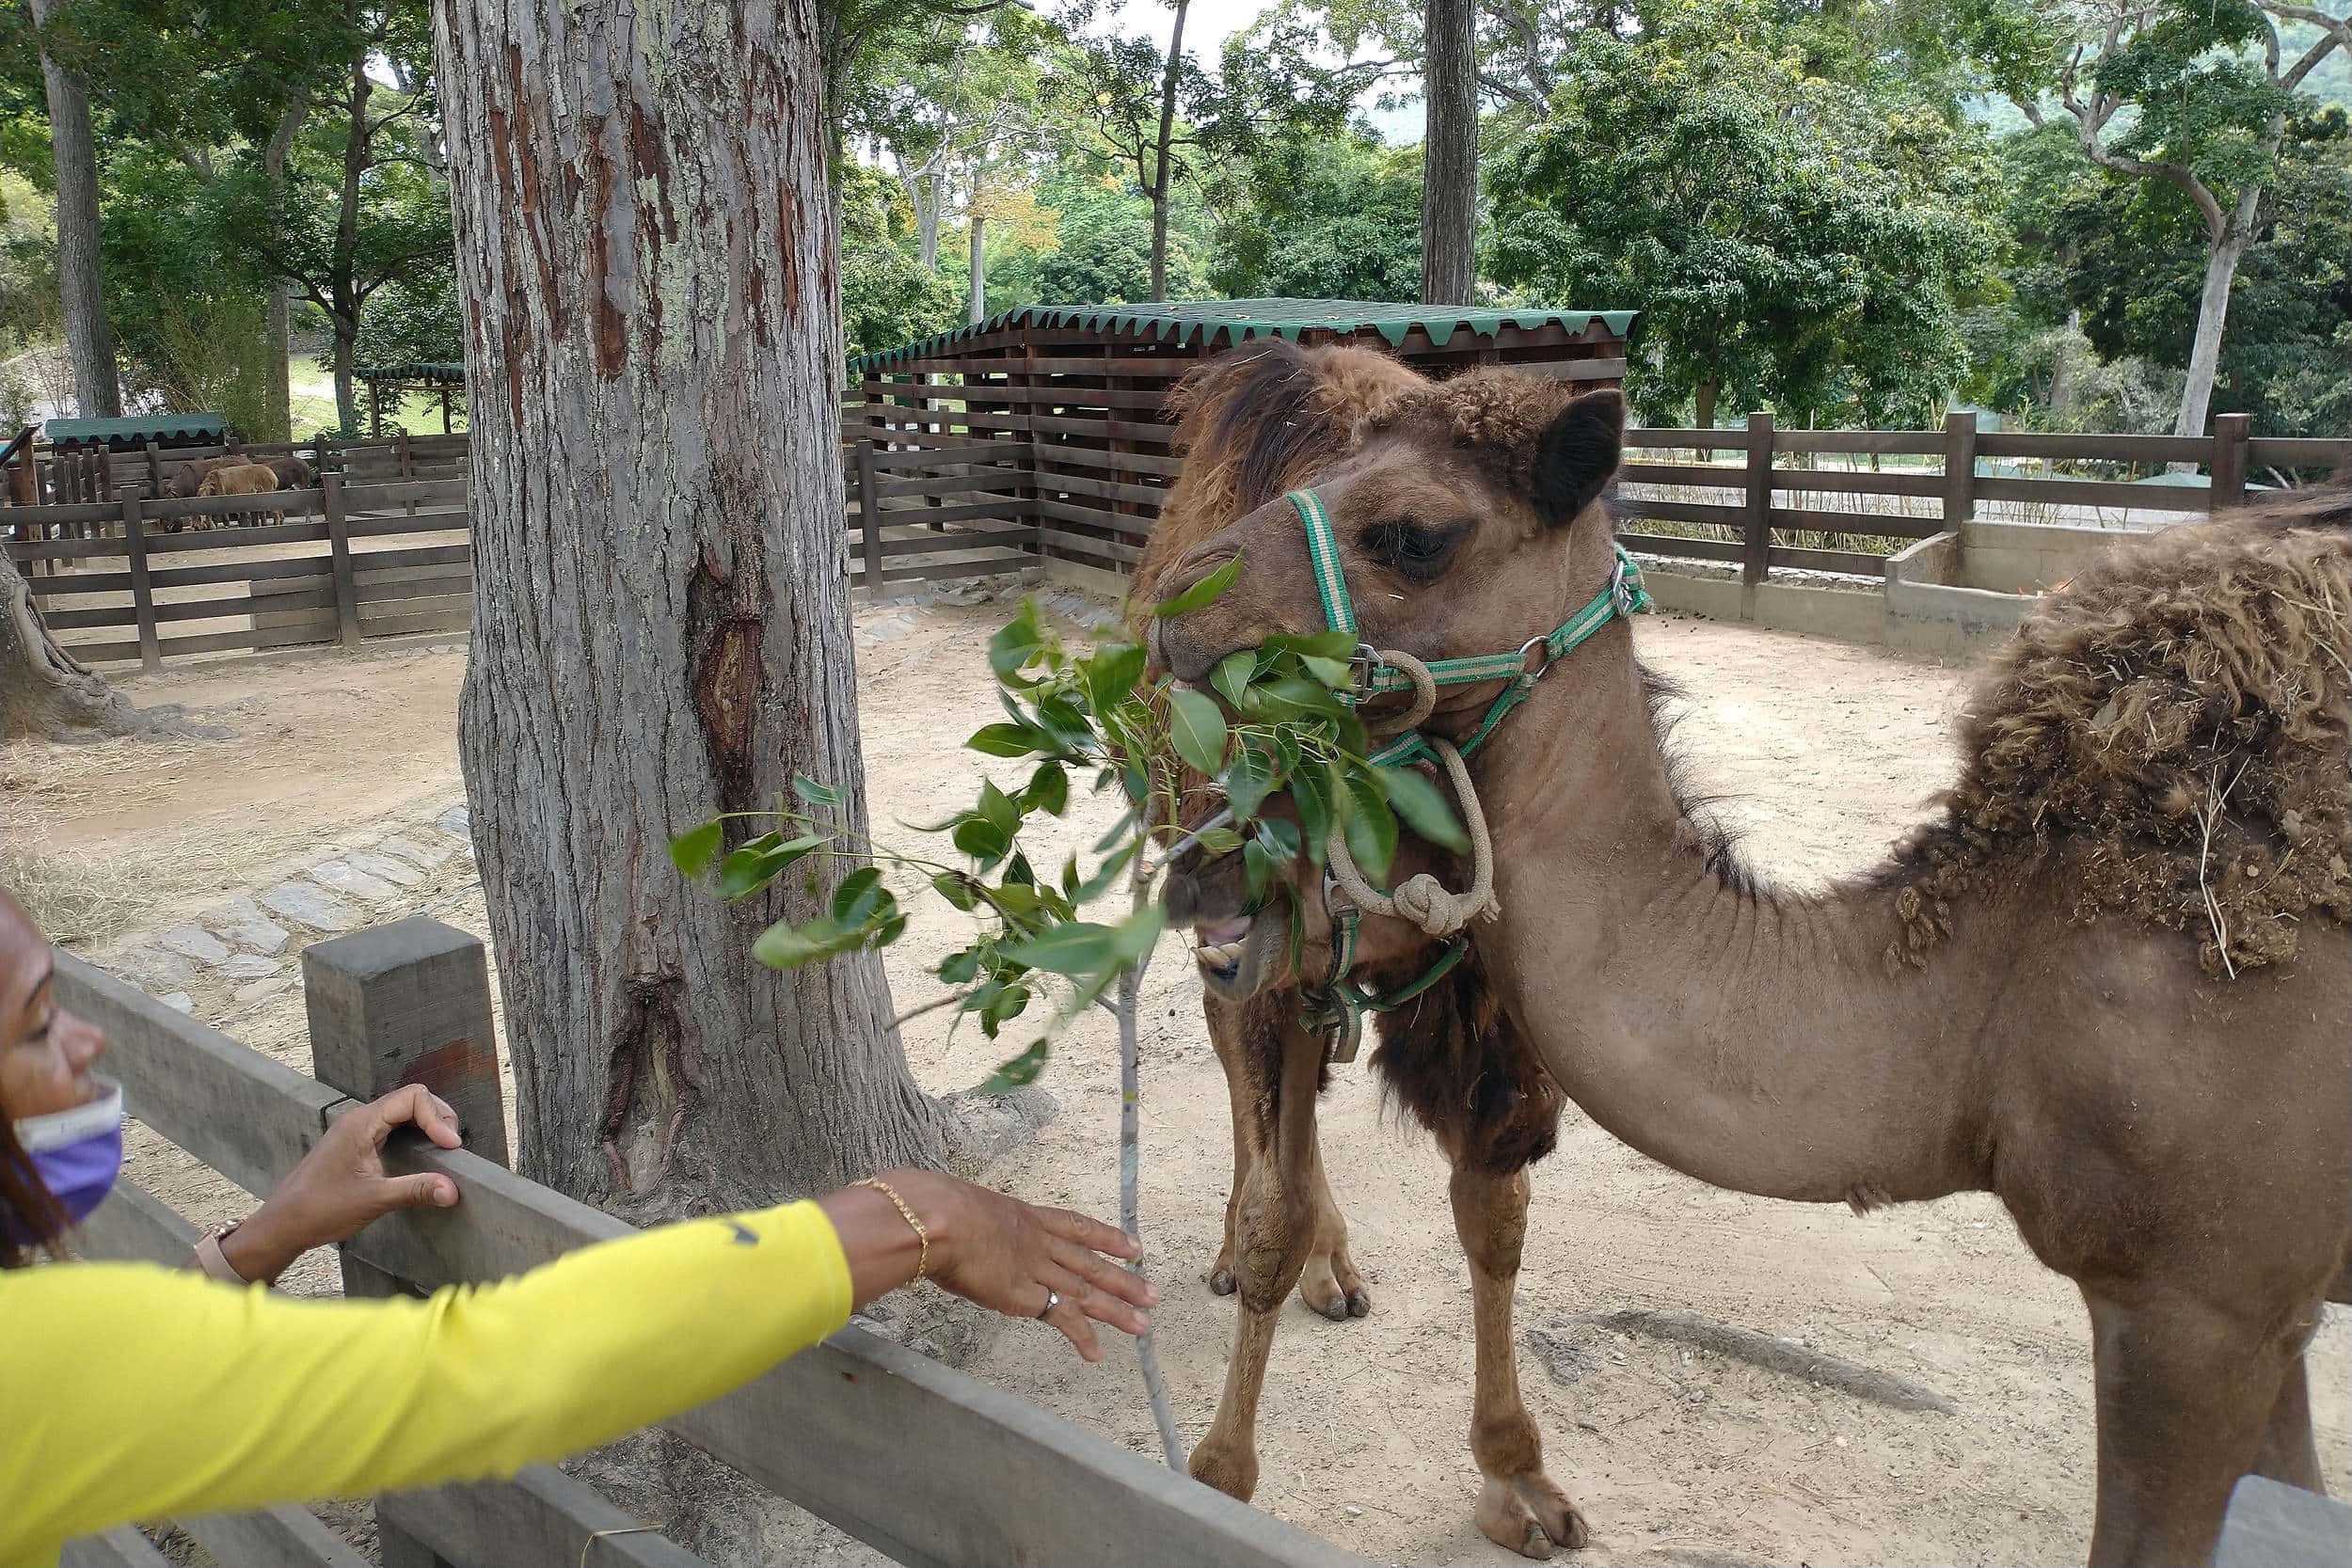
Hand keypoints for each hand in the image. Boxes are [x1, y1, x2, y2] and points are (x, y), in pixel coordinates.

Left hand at [221, 1085, 464, 1283]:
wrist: (284, 1224)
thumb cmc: (319, 1209)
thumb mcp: (373, 1199)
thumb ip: (415, 1190)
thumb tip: (452, 1190)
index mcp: (362, 1123)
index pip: (412, 1098)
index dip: (438, 1118)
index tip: (450, 1147)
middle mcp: (360, 1119)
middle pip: (411, 1100)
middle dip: (438, 1118)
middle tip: (451, 1147)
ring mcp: (357, 1130)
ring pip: (403, 1112)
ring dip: (427, 1125)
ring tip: (442, 1149)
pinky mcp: (356, 1144)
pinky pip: (392, 1127)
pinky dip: (414, 1135)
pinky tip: (422, 1156)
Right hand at [821, 1171, 1156, 1362]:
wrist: (937, 1218)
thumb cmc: (930, 1208)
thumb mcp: (953, 1206)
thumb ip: (958, 1218)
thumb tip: (936, 1219)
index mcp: (1022, 1215)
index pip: (1074, 1225)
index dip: (1105, 1236)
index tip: (1132, 1245)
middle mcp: (1038, 1240)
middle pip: (1090, 1261)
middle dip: (1123, 1278)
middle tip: (1154, 1292)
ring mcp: (1036, 1267)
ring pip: (1087, 1289)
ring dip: (1117, 1308)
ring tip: (1144, 1323)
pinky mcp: (1026, 1295)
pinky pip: (1062, 1318)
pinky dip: (1082, 1336)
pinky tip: (1097, 1353)